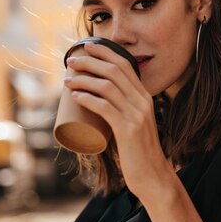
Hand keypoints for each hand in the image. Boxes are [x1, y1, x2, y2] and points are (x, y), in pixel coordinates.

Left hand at [64, 42, 174, 198]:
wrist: (153, 175)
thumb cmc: (139, 151)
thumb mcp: (136, 123)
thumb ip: (124, 112)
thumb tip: (102, 103)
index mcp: (145, 96)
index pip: (125, 64)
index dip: (105, 52)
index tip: (87, 47)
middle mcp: (142, 101)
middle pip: (114, 71)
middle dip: (89, 61)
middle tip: (70, 61)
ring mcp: (136, 115)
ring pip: (107, 86)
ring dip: (83, 78)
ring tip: (67, 79)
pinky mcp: (128, 129)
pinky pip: (105, 107)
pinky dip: (88, 98)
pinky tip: (76, 96)